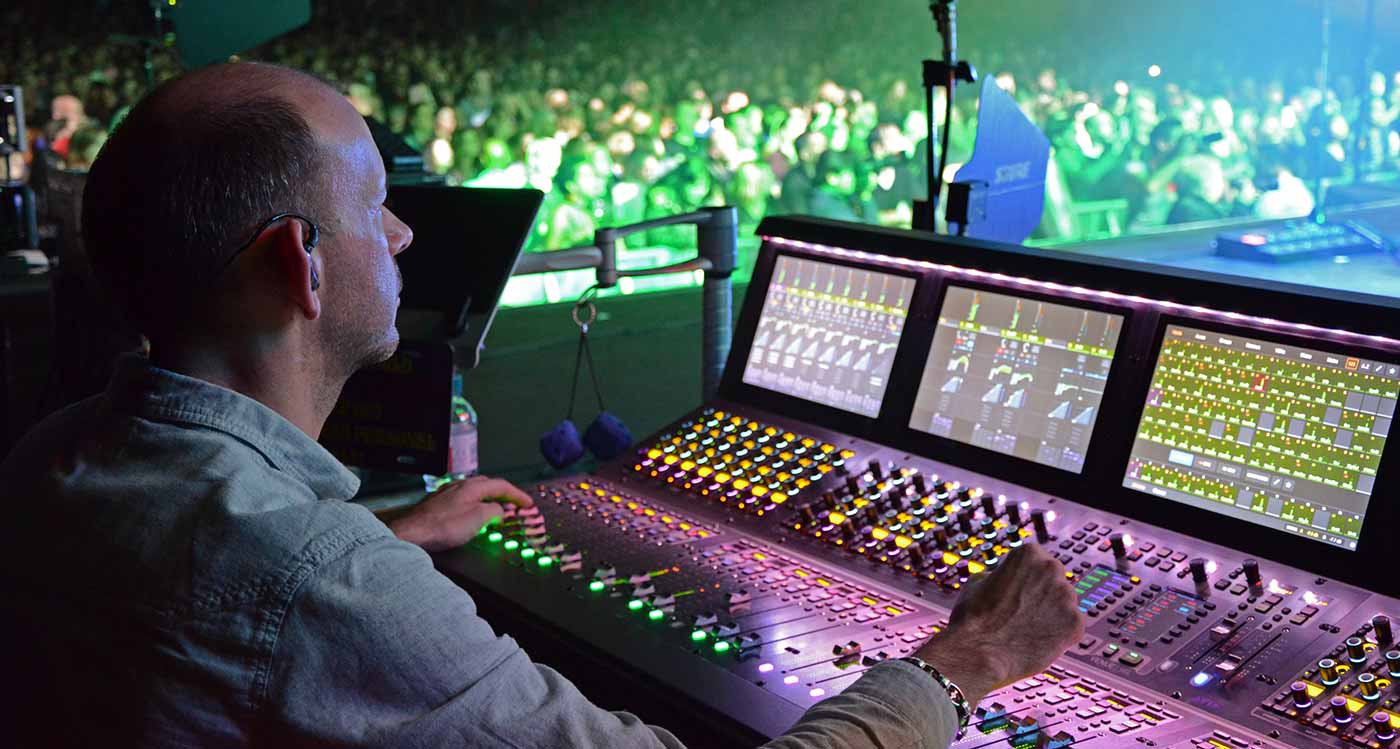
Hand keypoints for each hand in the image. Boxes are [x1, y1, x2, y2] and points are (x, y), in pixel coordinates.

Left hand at [389, 476, 533, 552]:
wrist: (412, 532)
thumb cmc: (443, 526)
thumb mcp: (478, 519)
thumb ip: (494, 512)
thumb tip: (500, 511)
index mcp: (473, 486)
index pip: (502, 486)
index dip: (518, 495)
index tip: (528, 503)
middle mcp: (460, 485)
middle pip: (488, 485)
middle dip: (504, 494)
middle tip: (514, 505)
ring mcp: (447, 493)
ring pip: (474, 492)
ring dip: (488, 500)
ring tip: (495, 511)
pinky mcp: (438, 504)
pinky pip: (463, 500)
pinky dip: (475, 505)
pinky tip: (472, 515)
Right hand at [912, 544, 1084, 706]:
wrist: (977, 653)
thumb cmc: (974, 617)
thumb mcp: (979, 579)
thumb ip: (1003, 573)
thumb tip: (1013, 579)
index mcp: (1029, 554)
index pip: (1036, 561)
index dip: (1024, 579)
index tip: (1016, 591)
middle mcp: (1052, 569)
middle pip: (1054, 580)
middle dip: (1042, 594)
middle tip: (1023, 611)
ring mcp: (1067, 596)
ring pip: (1064, 603)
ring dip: (1051, 613)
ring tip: (1027, 628)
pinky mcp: (1076, 623)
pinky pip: (1072, 625)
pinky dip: (1059, 633)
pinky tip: (1037, 639)